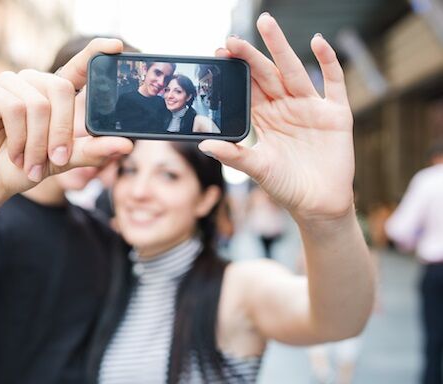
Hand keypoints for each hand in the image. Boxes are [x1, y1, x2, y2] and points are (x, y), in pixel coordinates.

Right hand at [0, 39, 133, 229]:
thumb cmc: (23, 169)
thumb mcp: (62, 162)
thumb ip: (92, 151)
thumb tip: (126, 145)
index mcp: (54, 96)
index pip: (78, 67)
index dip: (95, 54)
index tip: (116, 46)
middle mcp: (33, 84)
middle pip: (60, 90)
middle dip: (61, 132)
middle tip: (55, 160)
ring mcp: (8, 83)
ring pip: (37, 103)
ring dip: (36, 142)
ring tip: (29, 163)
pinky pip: (13, 106)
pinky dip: (17, 137)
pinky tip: (13, 154)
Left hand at [200, 14, 354, 222]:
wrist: (318, 204)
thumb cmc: (286, 186)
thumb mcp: (257, 169)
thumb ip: (234, 156)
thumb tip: (204, 143)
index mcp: (263, 118)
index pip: (246, 88)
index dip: (234, 71)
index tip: (218, 53)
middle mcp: (284, 107)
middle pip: (266, 74)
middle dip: (250, 56)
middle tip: (232, 39)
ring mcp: (310, 107)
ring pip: (293, 71)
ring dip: (280, 47)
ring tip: (265, 23)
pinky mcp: (334, 113)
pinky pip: (332, 82)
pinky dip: (327, 62)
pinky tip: (317, 43)